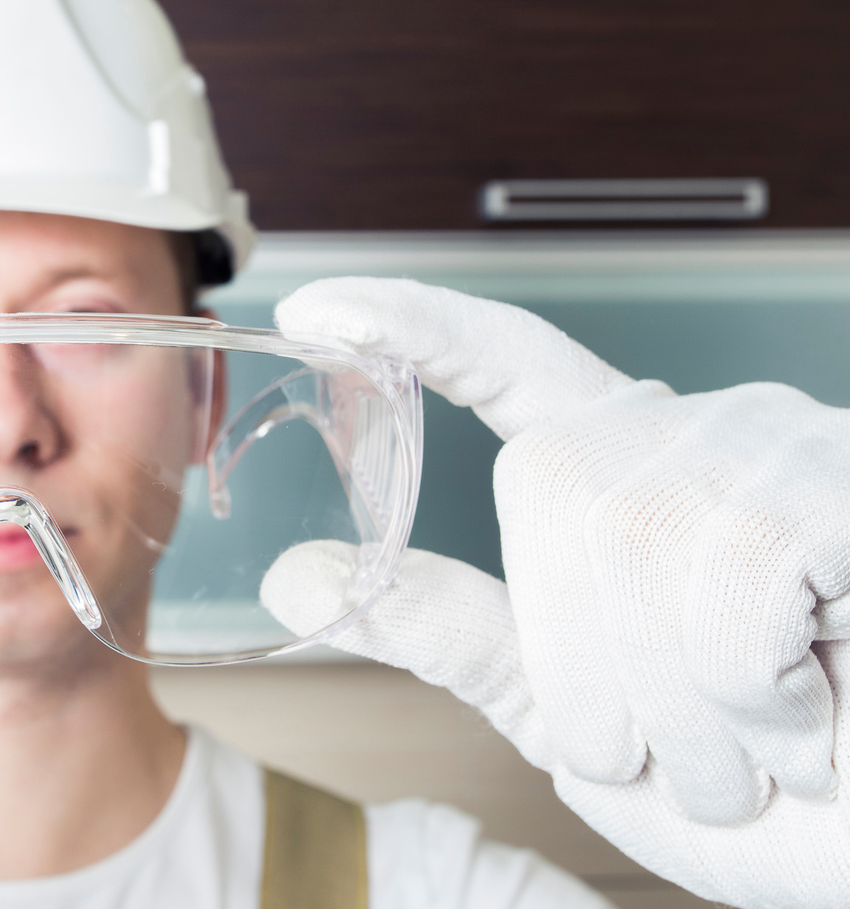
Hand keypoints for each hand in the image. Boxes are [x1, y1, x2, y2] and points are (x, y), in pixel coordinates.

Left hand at [263, 277, 849, 908]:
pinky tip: (814, 717)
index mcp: (618, 476)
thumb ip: (452, 633)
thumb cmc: (748, 786)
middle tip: (664, 748)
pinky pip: (740, 568)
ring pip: (638, 536)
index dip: (414, 326)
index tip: (312, 310)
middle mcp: (694, 435)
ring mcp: (783, 447)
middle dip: (585, 660)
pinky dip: (754, 687)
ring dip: (678, 700)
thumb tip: (297, 573)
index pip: (505, 361)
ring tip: (751, 749)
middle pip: (548, 484)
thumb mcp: (569, 717)